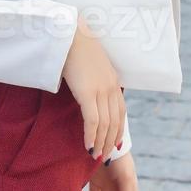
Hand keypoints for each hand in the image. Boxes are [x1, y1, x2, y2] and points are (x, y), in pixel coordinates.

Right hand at [62, 13, 125, 160]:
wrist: (69, 33)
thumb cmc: (74, 47)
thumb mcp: (90, 65)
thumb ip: (93, 79)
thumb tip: (87, 92)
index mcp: (113, 80)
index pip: (121, 112)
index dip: (119, 130)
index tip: (115, 144)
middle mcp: (111, 86)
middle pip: (115, 121)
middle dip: (111, 141)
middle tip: (104, 156)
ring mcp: (101, 89)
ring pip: (105, 124)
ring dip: (101, 143)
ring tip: (95, 156)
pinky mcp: (87, 92)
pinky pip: (92, 121)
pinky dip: (91, 136)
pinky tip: (87, 146)